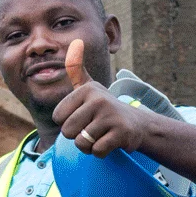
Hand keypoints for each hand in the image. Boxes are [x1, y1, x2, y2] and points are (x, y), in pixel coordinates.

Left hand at [52, 39, 153, 157]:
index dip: (67, 123)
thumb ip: (77, 70)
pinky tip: (110, 142)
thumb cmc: (105, 108)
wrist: (137, 123)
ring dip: (89, 146)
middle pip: (67, 131)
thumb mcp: (90, 87)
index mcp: (87, 89)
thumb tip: (76, 44)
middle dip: (77, 136)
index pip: (58, 117)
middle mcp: (98, 99)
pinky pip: (96, 151)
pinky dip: (100, 152)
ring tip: (100, 135)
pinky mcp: (121, 133)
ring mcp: (110, 116)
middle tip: (92, 129)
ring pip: (81, 143)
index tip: (83, 117)